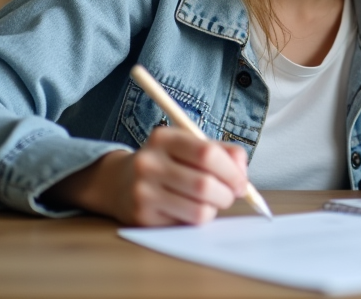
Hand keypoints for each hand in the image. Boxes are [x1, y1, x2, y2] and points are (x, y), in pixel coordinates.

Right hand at [45, 126, 248, 225]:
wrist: (118, 182)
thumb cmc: (167, 162)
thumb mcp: (190, 145)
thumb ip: (223, 152)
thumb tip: (242, 173)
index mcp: (164, 138)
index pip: (207, 154)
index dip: (232, 171)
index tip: (241, 182)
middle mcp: (149, 163)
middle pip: (204, 185)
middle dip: (227, 194)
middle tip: (229, 195)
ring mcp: (143, 191)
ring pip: (199, 210)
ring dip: (214, 209)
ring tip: (210, 202)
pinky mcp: (142, 217)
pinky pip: (185, 223)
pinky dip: (197, 218)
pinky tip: (189, 209)